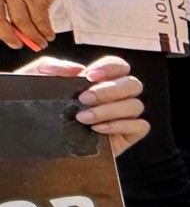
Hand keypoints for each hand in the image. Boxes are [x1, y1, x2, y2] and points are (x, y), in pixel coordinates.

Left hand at [0, 0, 77, 49]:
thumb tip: (8, 19)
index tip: (6, 37)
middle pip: (2, 20)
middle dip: (11, 36)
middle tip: (18, 44)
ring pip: (23, 22)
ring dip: (33, 36)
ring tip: (39, 41)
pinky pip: (40, 19)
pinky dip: (44, 30)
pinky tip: (48, 34)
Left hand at [17, 55, 147, 155]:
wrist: (32, 140)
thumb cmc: (36, 109)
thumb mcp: (34, 81)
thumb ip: (49, 66)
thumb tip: (75, 68)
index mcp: (99, 81)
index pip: (118, 66)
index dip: (110, 68)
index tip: (90, 76)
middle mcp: (115, 97)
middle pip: (133, 84)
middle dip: (109, 90)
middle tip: (84, 99)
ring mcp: (123, 116)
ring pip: (135, 105)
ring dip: (110, 110)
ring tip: (84, 118)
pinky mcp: (127, 136)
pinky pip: (140, 126)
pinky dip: (121, 125)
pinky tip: (98, 129)